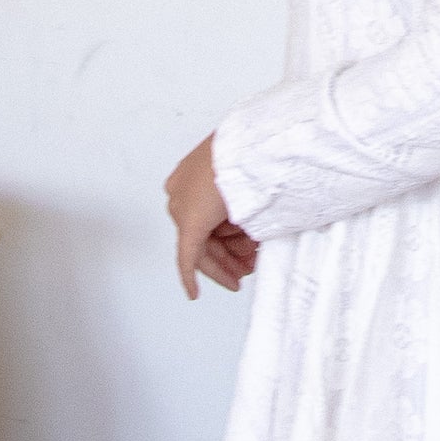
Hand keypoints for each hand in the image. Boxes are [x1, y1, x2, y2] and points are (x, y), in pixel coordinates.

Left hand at [165, 134, 259, 298]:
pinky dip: (190, 276)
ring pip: (203, 246)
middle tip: (243, 272)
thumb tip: (251, 227)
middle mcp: (181, 191)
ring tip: (245, 272)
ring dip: (226, 262)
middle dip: (227, 256)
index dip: (225, 240)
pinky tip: (193, 293)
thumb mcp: (247, 179)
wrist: (257, 147)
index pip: (205, 217)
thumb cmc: (258, 153)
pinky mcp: (190, 223)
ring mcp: (183, 206)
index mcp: (192, 175)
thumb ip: (242, 203)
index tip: (238, 255)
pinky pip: (187, 256)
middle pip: (203, 235)